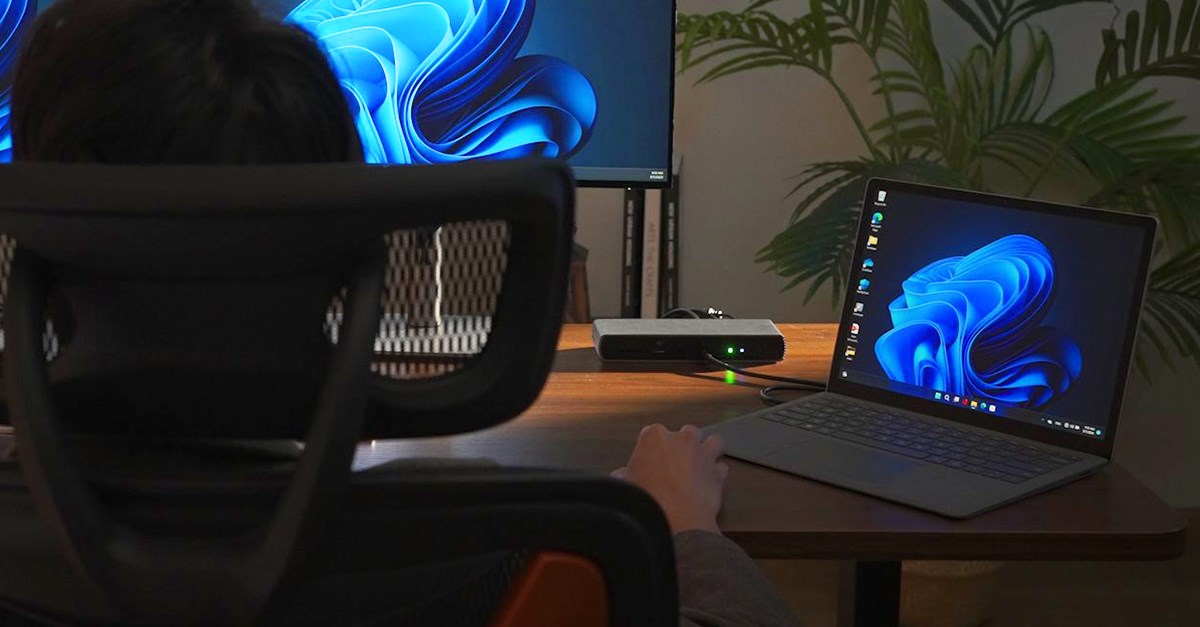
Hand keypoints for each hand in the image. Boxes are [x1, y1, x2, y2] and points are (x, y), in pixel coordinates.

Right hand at [612, 424, 728, 534]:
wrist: (677, 520)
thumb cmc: (650, 499)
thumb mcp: (625, 485)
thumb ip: (623, 474)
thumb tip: (622, 476)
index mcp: (655, 437)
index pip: (652, 433)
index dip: (651, 448)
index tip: (649, 461)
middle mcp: (682, 439)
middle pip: (686, 432)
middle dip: (682, 444)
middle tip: (674, 463)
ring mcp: (703, 454)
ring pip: (713, 441)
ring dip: (708, 449)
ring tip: (700, 463)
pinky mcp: (718, 473)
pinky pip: (722, 466)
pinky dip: (717, 472)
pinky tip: (709, 481)